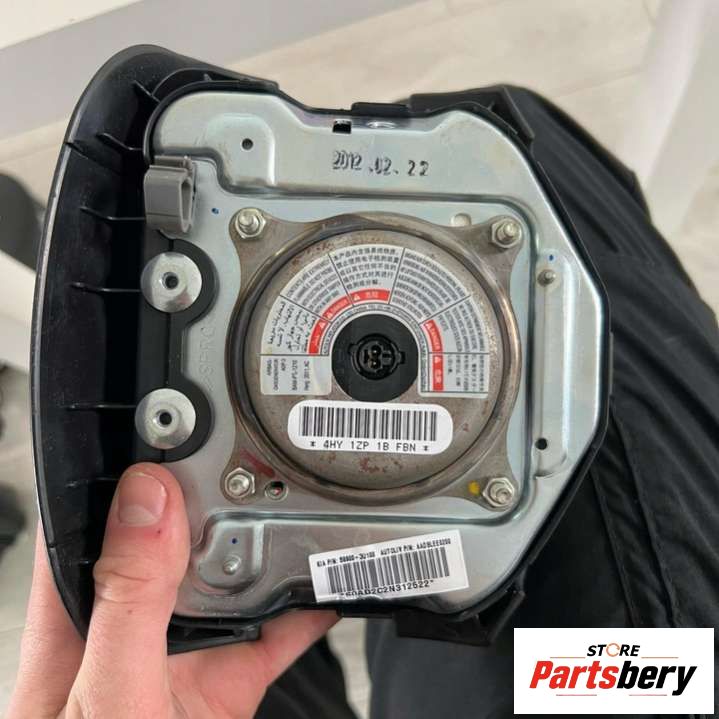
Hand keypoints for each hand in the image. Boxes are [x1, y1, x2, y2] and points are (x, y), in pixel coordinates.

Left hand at [7, 463, 336, 717]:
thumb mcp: (106, 690)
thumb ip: (129, 598)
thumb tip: (148, 501)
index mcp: (85, 609)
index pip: (106, 512)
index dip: (138, 462)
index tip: (183, 420)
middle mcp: (132, 621)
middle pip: (179, 535)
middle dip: (220, 495)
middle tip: (261, 456)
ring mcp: (178, 652)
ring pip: (228, 577)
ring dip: (264, 546)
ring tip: (300, 507)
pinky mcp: (220, 684)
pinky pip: (270, 635)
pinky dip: (302, 611)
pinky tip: (327, 587)